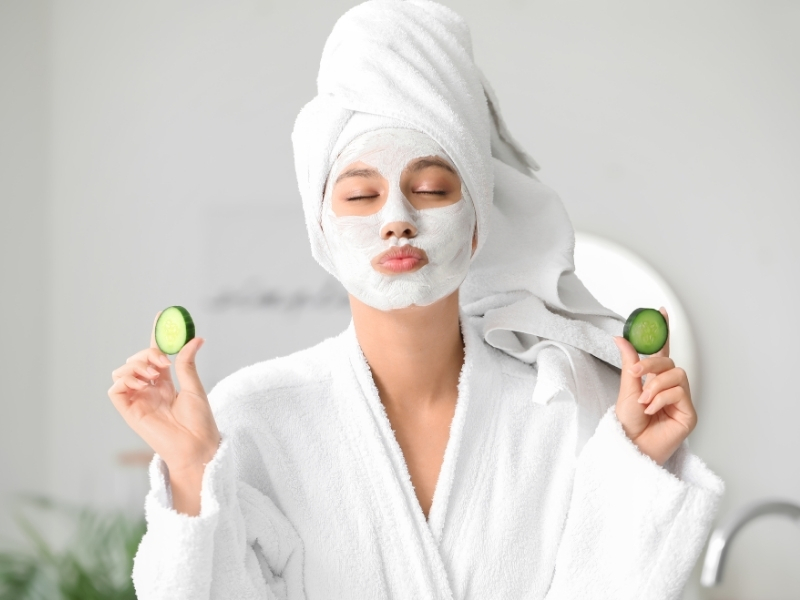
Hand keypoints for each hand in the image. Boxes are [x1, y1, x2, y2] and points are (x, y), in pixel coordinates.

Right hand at [108, 312, 220, 489]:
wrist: (197, 445)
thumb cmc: (199, 422)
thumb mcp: (195, 387)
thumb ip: (187, 363)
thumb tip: (196, 338)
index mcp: (165, 382)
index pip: (156, 354)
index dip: (156, 334)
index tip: (161, 315)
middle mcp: (149, 389)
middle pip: (136, 359)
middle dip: (147, 353)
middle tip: (162, 362)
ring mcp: (138, 399)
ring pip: (122, 371)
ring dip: (136, 365)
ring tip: (154, 374)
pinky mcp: (129, 411)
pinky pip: (115, 389)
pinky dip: (125, 379)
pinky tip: (142, 382)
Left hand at [613, 307, 696, 464]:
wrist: (631, 447)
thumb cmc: (628, 425)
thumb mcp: (625, 389)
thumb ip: (629, 363)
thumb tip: (621, 339)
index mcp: (653, 379)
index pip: (661, 351)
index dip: (663, 331)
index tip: (661, 312)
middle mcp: (669, 388)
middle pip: (669, 362)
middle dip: (651, 365)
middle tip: (636, 376)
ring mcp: (681, 400)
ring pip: (676, 375)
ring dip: (655, 386)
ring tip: (644, 401)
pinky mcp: (689, 413)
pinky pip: (679, 393)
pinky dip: (662, 399)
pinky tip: (653, 410)